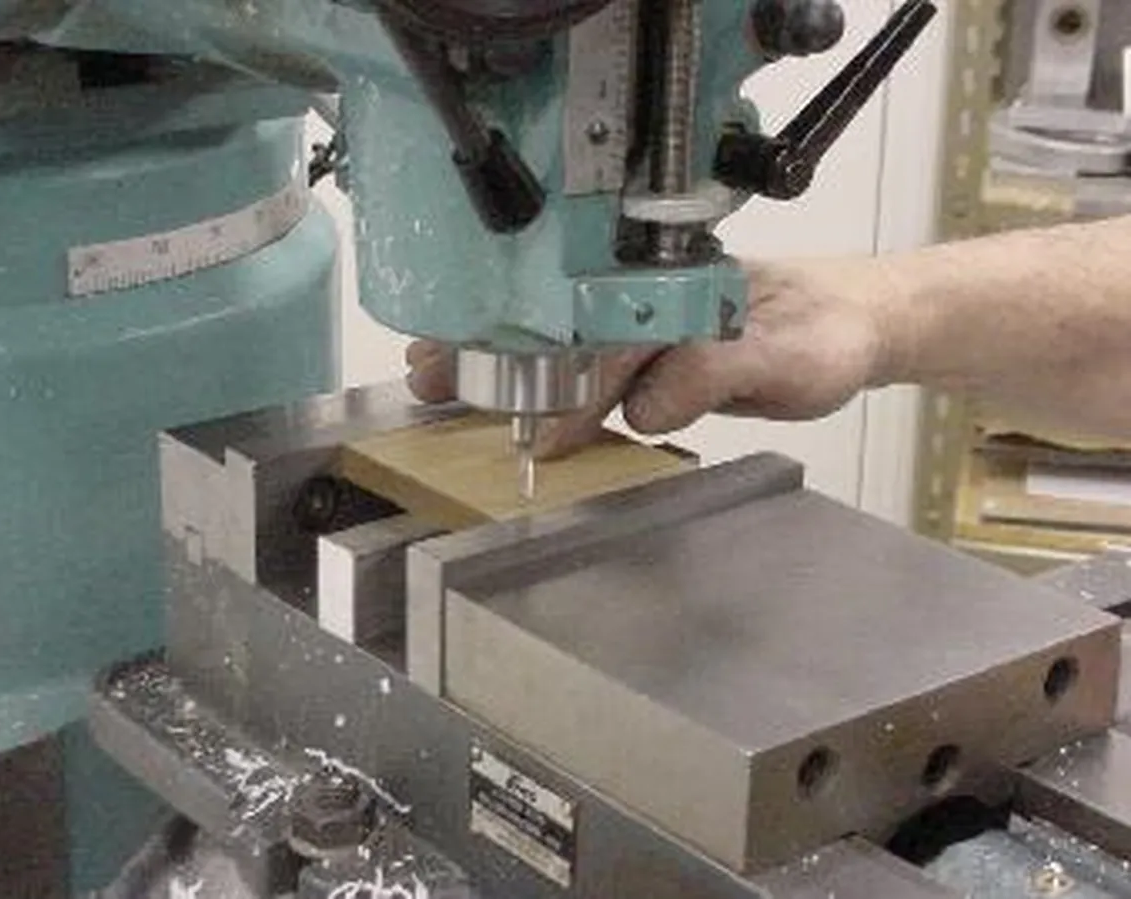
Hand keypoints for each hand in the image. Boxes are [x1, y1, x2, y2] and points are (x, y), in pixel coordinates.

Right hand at [406, 257, 892, 457]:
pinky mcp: (649, 351)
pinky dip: (536, 377)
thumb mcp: (789, 358)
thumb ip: (716, 372)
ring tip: (438, 375)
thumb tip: (645, 405)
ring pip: (560, 345)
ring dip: (499, 361)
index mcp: (677, 295)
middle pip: (558, 333)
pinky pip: (584, 364)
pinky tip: (502, 389)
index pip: (599, 339)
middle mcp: (651, 303)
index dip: (551, 377)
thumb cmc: (827, 335)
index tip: (510, 410)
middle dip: (493, 355)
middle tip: (429, 377)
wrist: (853, 325)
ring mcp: (647, 325)